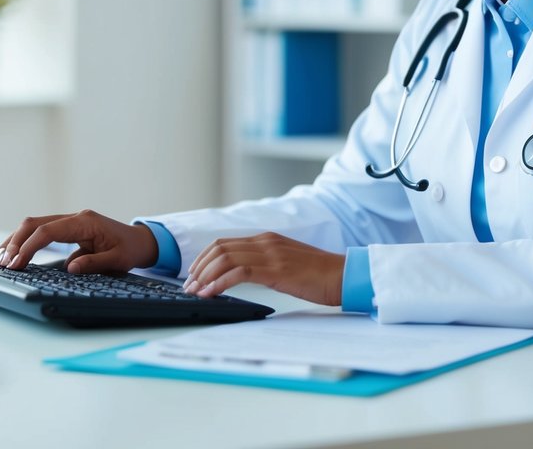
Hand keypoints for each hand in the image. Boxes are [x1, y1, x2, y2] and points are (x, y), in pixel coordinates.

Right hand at [0, 210, 157, 273]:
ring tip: (0, 259)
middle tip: (2, 263)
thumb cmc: (130, 249)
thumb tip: (70, 267)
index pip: (48, 231)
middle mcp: (74, 217)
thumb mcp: (118, 260)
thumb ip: (94, 263)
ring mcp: (70, 221)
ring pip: (34, 225)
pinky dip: (25, 241)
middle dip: (15, 242)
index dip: (28, 246)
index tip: (16, 263)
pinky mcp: (68, 229)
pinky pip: (41, 231)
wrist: (140, 241)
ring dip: (16, 240)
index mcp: (85, 222)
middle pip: (35, 223)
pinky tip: (14, 254)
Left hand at [184, 232, 344, 305]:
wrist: (343, 276)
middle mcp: (266, 242)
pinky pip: (239, 272)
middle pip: (219, 248)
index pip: (224, 243)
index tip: (194, 276)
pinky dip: (220, 282)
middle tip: (189, 286)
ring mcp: (271, 253)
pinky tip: (211, 293)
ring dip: (205, 276)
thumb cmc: (318, 275)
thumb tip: (241, 275)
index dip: (204, 259)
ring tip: (195, 292)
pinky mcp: (276, 269)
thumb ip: (266, 263)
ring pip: (225, 258)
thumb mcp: (287, 263)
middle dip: (199, 267)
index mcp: (267, 239)